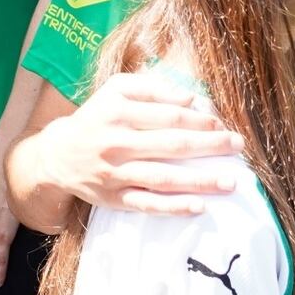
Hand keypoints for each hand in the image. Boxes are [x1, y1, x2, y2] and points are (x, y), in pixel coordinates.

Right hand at [32, 72, 245, 213]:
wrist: (57, 155)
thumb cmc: (96, 118)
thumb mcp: (115, 91)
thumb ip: (152, 88)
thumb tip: (191, 99)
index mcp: (118, 111)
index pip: (169, 116)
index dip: (200, 121)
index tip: (221, 125)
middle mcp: (116, 142)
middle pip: (172, 145)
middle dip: (210, 146)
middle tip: (238, 146)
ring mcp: (115, 173)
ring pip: (163, 177)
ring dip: (201, 180)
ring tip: (230, 182)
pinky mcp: (113, 198)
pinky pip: (148, 204)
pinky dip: (174, 207)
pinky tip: (199, 206)